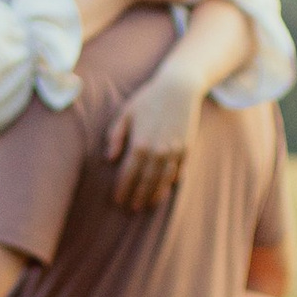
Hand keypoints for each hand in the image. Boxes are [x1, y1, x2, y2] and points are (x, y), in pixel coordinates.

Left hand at [105, 60, 200, 209]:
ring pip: (163, 180)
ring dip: (155, 194)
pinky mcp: (187, 148)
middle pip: (146, 181)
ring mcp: (174, 151)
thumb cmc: (148, 98)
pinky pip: (178, 170)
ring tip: (148, 205)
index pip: (128, 174)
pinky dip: (171, 182)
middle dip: (138, 196)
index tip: (118, 200)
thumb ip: (116, 136)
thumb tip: (109, 159)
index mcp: (140, 144)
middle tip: (132, 209)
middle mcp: (158, 152)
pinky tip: (165, 189)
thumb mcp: (126, 113)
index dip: (122, 189)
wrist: (180, 87)